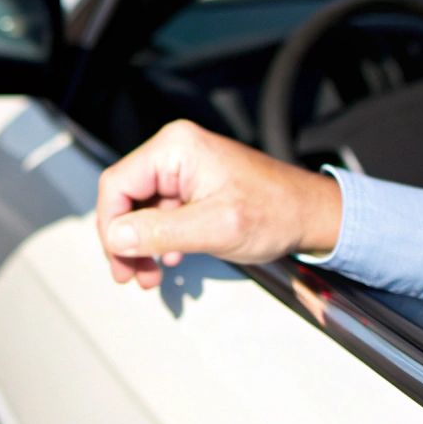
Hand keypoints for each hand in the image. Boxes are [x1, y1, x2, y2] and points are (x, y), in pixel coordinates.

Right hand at [95, 120, 340, 288]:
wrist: (311, 216)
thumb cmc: (276, 212)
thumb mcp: (215, 227)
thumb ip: (161, 232)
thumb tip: (116, 237)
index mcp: (175, 148)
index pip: (117, 184)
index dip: (111, 227)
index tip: (120, 261)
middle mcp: (175, 151)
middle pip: (125, 198)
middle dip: (125, 241)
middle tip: (132, 275)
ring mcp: (184, 168)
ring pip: (140, 209)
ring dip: (141, 245)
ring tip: (151, 276)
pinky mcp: (193, 185)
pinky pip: (160, 212)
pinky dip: (159, 240)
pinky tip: (169, 260)